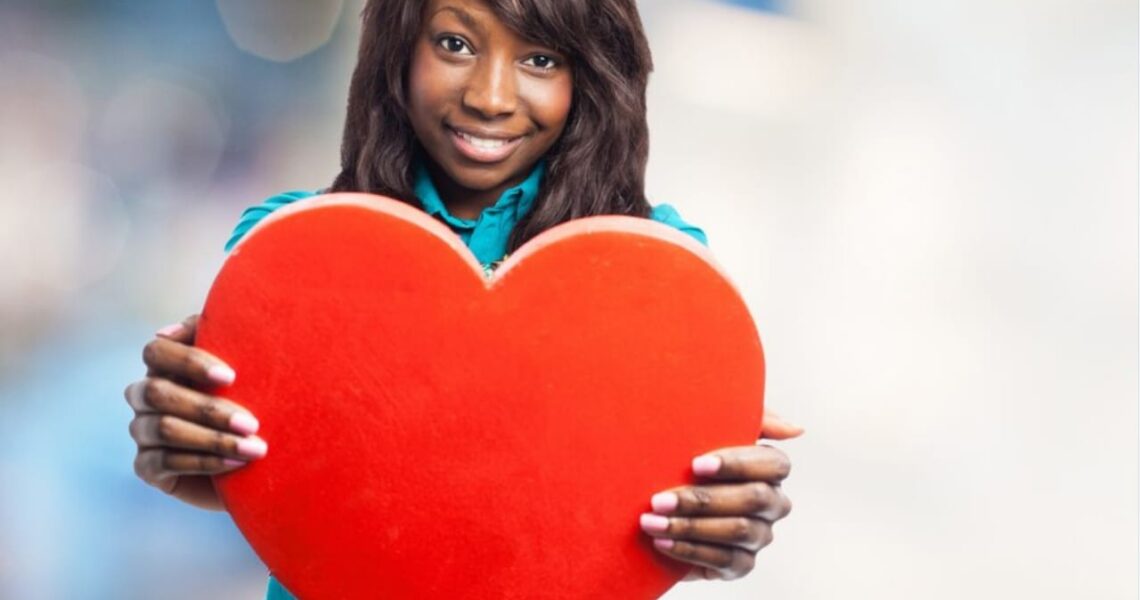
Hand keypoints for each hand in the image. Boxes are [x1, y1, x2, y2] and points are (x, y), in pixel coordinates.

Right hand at [124, 315, 266, 510]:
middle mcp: (144, 397)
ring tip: (254, 448)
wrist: (258, 456)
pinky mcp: (147, 467)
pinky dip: (204, 462)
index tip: (232, 377)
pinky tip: (237, 463)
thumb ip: (214, 333)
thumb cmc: (249, 398)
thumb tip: (166, 332)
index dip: (188, 361)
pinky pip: (165, 462)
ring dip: (213, 439)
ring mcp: (143, 432)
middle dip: (208, 409)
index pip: (155, 352)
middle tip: (252, 423)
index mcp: (164, 367)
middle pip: (157, 393)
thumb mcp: (241, 365)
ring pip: (164, 429)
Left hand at [641, 411, 801, 579]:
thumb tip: (795, 429)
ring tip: (653, 522)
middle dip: (703, 499)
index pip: (772, 465)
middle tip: (660, 499)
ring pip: (737, 531)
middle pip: (752, 499)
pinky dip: (689, 550)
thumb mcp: (715, 429)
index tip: (695, 465)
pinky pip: (724, 560)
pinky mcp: (741, 564)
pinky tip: (662, 542)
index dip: (736, 464)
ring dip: (690, 526)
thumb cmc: (691, 458)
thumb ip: (757, 419)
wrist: (661, 501)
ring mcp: (759, 535)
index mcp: (770, 469)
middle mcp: (773, 503)